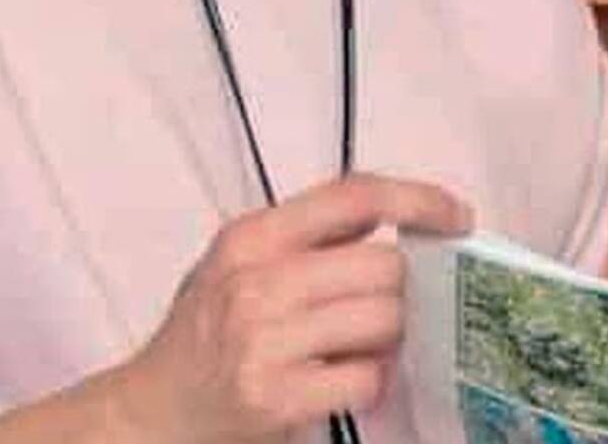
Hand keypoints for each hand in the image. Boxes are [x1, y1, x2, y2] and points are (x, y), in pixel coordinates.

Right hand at [110, 174, 472, 443]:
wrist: (149, 412)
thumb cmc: (203, 330)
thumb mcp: (238, 259)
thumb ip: (304, 233)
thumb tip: (384, 212)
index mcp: (253, 235)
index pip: (355, 195)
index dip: (418, 199)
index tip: (458, 215)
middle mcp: (258, 281)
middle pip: (382, 266)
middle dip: (401, 289)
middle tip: (387, 305)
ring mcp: (265, 341)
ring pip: (383, 321)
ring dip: (390, 336)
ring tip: (364, 342)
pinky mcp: (276, 398)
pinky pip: (365, 378)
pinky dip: (371, 380)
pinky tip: (348, 379)